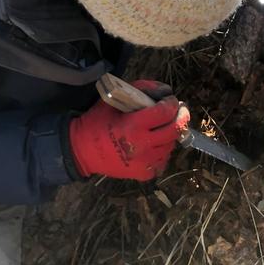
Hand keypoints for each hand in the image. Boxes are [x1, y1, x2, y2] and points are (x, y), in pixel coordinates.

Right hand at [69, 81, 189, 180]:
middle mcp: (142, 146)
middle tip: (180, 110)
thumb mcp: (113, 99)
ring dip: (171, 134)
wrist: (82, 151)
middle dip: (181, 117)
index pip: (165, 113)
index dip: (171, 103)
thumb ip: (140, 90)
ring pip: (171, 145)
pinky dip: (162, 149)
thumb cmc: (97, 122)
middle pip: (175, 130)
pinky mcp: (144, 174)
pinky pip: (163, 159)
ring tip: (164, 126)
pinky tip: (154, 143)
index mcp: (133, 127)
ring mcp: (145, 163)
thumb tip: (164, 91)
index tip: (170, 99)